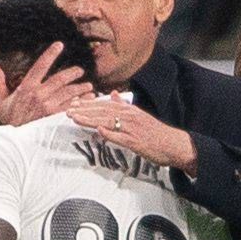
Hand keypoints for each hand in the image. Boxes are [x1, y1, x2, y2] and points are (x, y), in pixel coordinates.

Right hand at [0, 43, 92, 126]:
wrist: (16, 143)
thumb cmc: (10, 122)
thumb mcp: (1, 102)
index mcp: (27, 88)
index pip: (40, 66)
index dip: (50, 54)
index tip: (59, 45)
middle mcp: (39, 95)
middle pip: (60, 78)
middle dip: (73, 72)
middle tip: (80, 70)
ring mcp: (49, 107)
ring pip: (69, 92)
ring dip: (81, 87)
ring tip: (88, 86)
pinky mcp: (56, 118)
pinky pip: (72, 106)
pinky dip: (82, 102)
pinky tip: (89, 99)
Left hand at [66, 99, 198, 174]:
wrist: (173, 144)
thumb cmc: (155, 133)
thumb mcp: (140, 115)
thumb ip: (125, 105)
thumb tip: (114, 94)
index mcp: (130, 110)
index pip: (105, 104)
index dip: (88, 103)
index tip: (73, 103)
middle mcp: (130, 116)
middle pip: (102, 111)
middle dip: (83, 110)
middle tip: (67, 110)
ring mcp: (132, 129)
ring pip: (107, 122)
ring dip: (90, 119)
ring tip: (74, 118)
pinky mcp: (136, 142)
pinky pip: (120, 137)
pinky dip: (109, 133)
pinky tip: (97, 131)